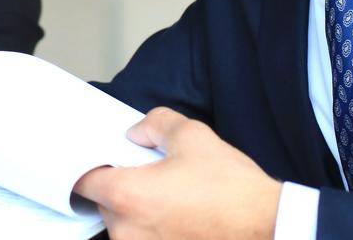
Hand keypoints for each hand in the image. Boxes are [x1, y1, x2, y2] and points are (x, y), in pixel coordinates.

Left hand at [73, 108, 280, 239]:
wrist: (270, 227)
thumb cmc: (231, 187)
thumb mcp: (192, 135)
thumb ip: (154, 124)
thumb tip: (135, 134)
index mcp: (126, 197)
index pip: (82, 182)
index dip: (89, 167)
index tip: (101, 161)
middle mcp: (128, 232)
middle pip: (104, 205)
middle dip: (121, 189)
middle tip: (147, 176)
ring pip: (125, 227)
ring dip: (138, 212)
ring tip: (169, 198)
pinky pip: (146, 239)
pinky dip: (155, 229)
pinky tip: (179, 217)